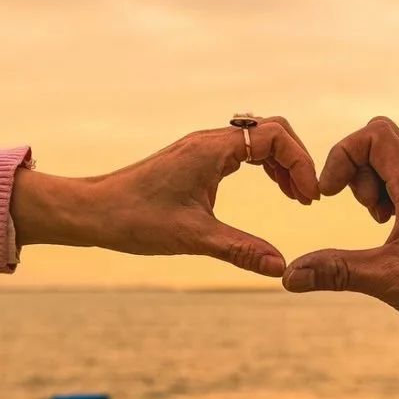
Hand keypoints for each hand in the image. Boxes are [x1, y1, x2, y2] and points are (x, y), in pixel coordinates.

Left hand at [11, 117, 319, 276]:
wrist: (92, 212)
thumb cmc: (135, 219)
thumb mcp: (193, 237)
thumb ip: (240, 250)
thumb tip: (281, 267)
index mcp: (212, 149)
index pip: (275, 136)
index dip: (300, 163)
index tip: (307, 198)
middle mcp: (209, 141)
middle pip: (272, 131)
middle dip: (296, 160)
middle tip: (305, 197)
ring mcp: (202, 148)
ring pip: (258, 139)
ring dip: (281, 163)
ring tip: (294, 196)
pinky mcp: (195, 159)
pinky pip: (242, 150)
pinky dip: (264, 166)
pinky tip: (271, 190)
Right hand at [282, 117, 398, 330]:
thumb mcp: (388, 279)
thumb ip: (337, 272)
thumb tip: (290, 277)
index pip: (373, 135)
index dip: (342, 156)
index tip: (331, 193)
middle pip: (378, 143)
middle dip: (354, 169)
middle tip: (360, 206)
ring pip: (388, 161)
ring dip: (369, 183)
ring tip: (377, 220)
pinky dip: (384, 194)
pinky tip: (387, 226)